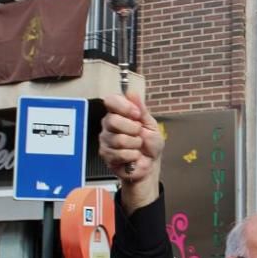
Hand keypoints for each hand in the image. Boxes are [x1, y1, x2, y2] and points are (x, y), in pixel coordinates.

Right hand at [99, 92, 163, 210]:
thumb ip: (141, 110)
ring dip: (135, 144)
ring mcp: (106, 140)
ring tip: (138, 146)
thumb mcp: (150, 124)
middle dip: (133, 128)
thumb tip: (131, 92)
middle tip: (139, 134)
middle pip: (113, 120)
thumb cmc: (150, 143)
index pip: (111, 101)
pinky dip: (133, 155)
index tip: (137, 115)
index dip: (124, 106)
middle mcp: (109, 124)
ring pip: (118, 139)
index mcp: (119, 113)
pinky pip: (120, 153)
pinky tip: (134, 156)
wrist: (150, 164)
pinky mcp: (106, 154)